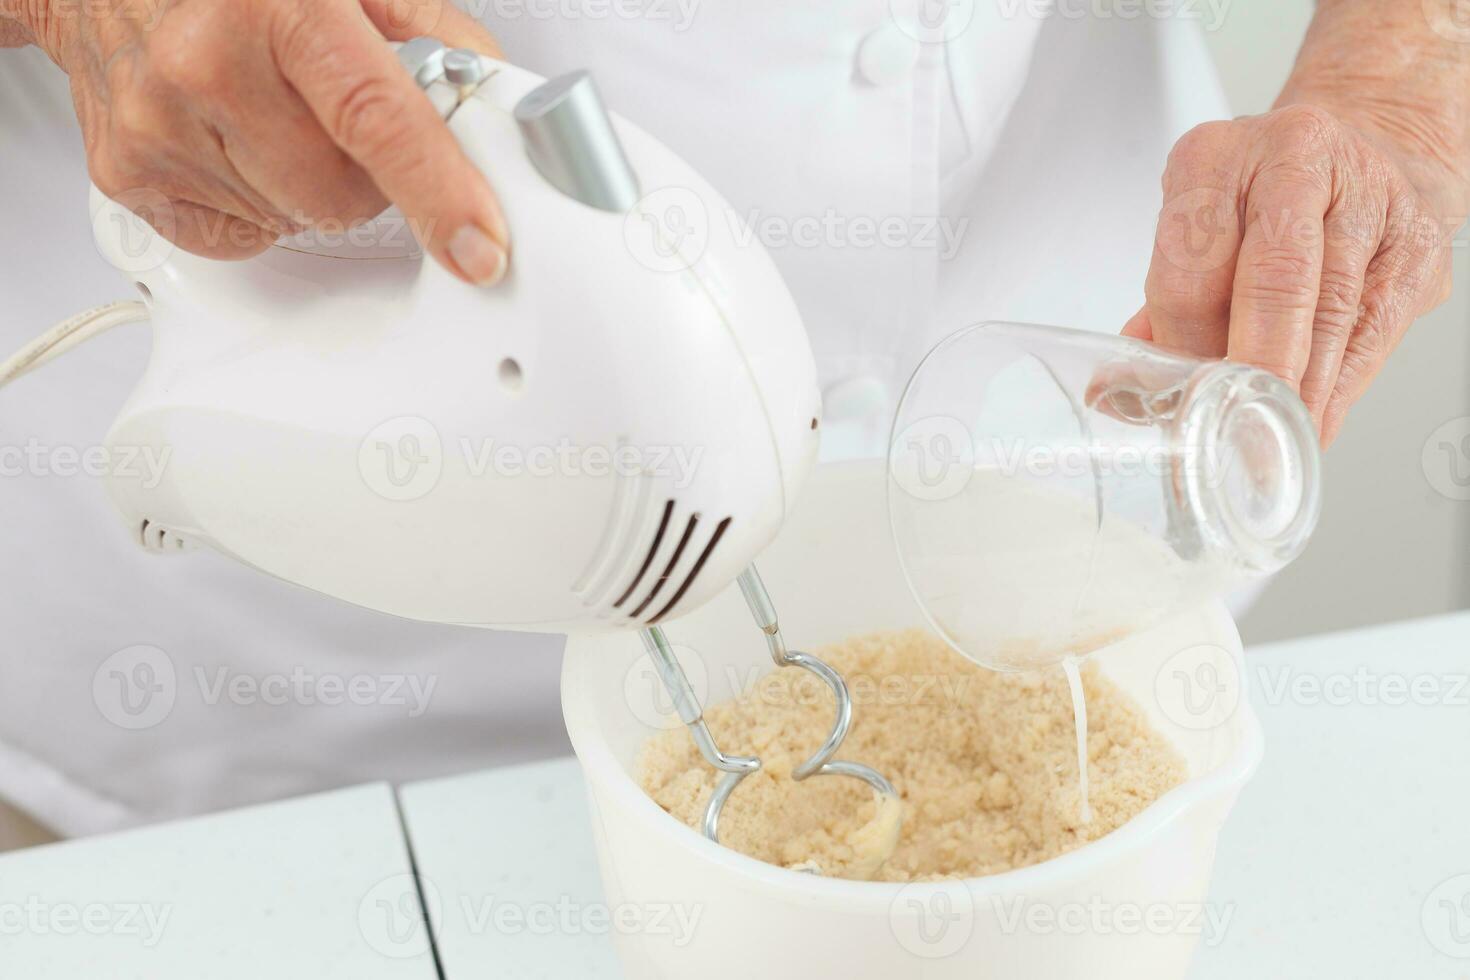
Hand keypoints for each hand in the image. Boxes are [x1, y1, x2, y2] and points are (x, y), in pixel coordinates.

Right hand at [23, 0, 509, 283]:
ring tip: (276, 116)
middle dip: (367, 174)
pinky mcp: (130, 176)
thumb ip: (426, 32)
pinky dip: (258, 203)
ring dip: (310, 185)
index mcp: (274, 7)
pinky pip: (241, 236)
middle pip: (343, 194)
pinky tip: (237, 142)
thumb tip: (490, 96)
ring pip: (297, 220)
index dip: (439, 190)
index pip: (376, 119)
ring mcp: (159, 127)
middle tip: (339, 120)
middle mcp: (205, 66)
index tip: (479, 246)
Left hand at [1128, 104, 1460, 445]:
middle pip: (1272, 280)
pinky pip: (1374, 328)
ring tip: (1273, 434)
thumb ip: (1161, 308)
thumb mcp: (1197, 230)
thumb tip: (1119, 391)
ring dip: (1300, 387)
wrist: (1364, 149)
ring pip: (1331, 310)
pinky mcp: (1417, 239)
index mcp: (1216, 157)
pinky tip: (1316, 418)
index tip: (1184, 396)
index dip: (1185, 343)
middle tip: (1237, 426)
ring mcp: (1369, 194)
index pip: (1191, 264)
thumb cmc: (1262, 203)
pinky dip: (1341, 385)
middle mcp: (1296, 159)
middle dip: (1254, 365)